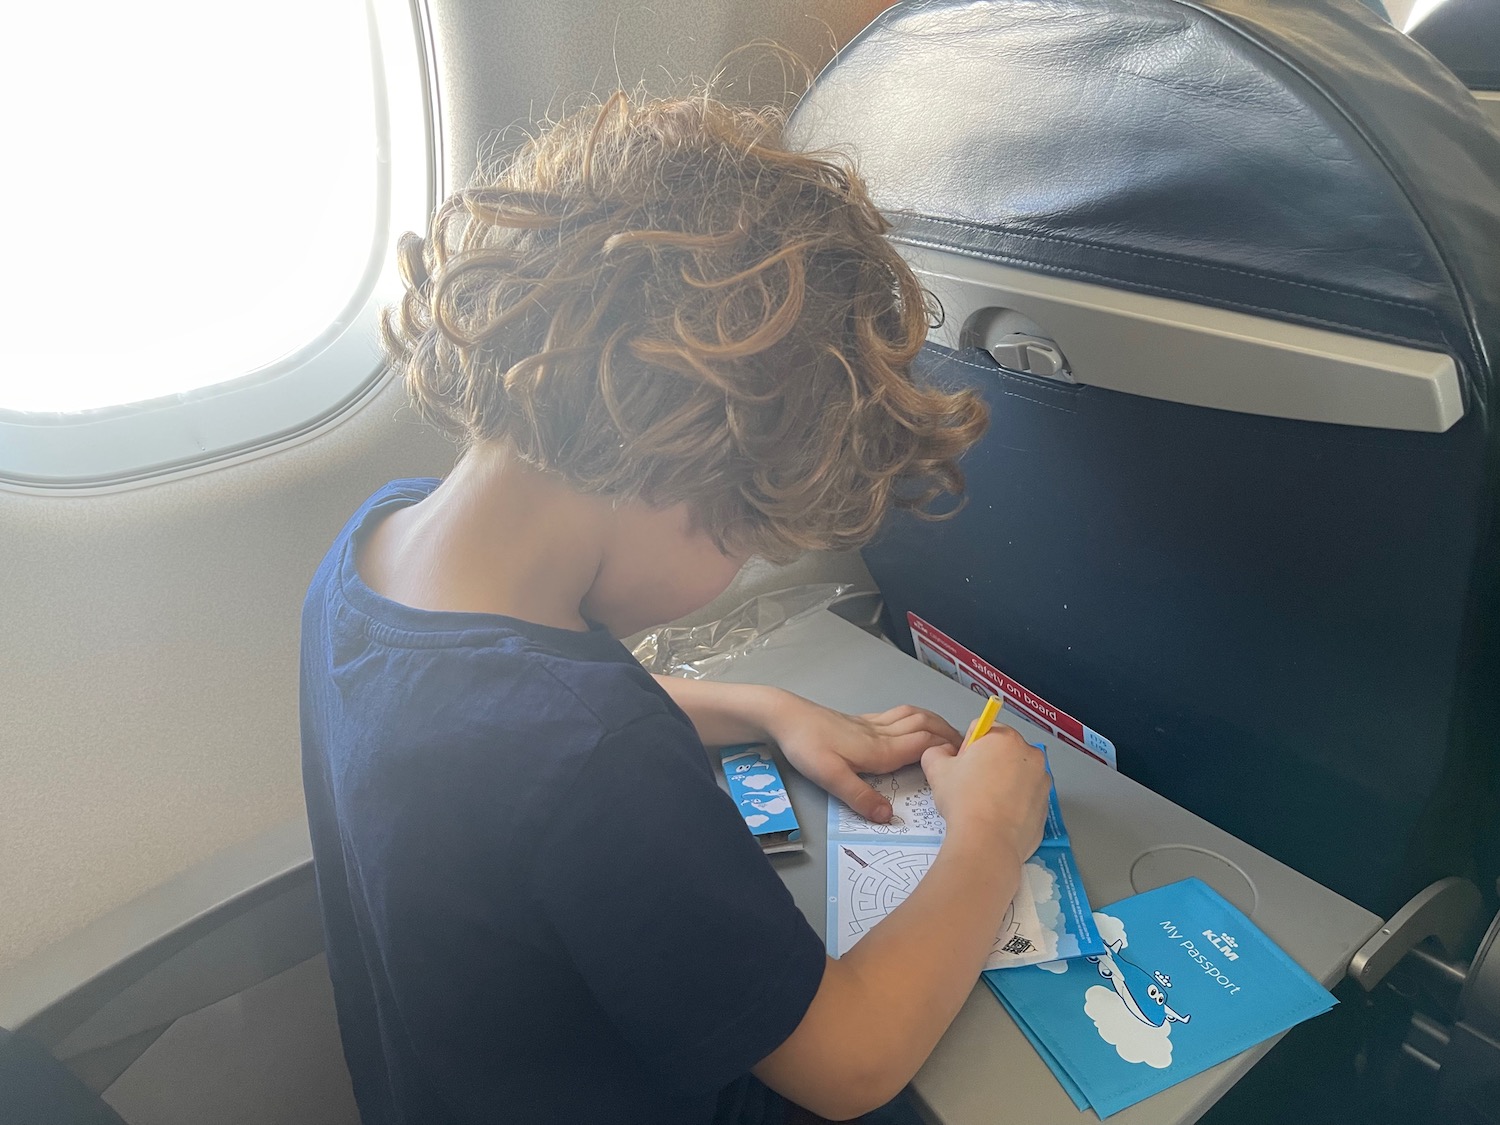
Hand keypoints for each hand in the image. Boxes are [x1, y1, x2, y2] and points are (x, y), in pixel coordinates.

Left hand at [766, 698, 961, 823]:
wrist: (785, 717)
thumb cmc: (806, 747)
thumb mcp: (830, 778)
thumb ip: (861, 797)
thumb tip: (890, 817)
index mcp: (880, 750)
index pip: (925, 744)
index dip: (949, 749)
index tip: (971, 758)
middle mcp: (881, 734)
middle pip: (926, 726)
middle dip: (950, 734)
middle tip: (971, 747)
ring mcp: (872, 725)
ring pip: (914, 716)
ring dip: (937, 722)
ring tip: (952, 734)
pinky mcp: (861, 721)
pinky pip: (899, 715)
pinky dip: (917, 717)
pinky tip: (915, 725)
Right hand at [920, 723, 1049, 864]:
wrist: (987, 842)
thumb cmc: (965, 802)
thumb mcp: (936, 769)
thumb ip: (936, 751)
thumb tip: (942, 753)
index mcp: (1004, 738)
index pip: (982, 728)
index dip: (967, 746)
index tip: (962, 766)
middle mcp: (1029, 754)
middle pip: (1003, 750)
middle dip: (987, 763)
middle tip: (971, 786)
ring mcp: (1042, 780)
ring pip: (1016, 773)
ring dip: (1003, 782)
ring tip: (984, 803)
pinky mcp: (1046, 805)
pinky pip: (1026, 796)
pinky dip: (1014, 802)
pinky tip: (997, 816)